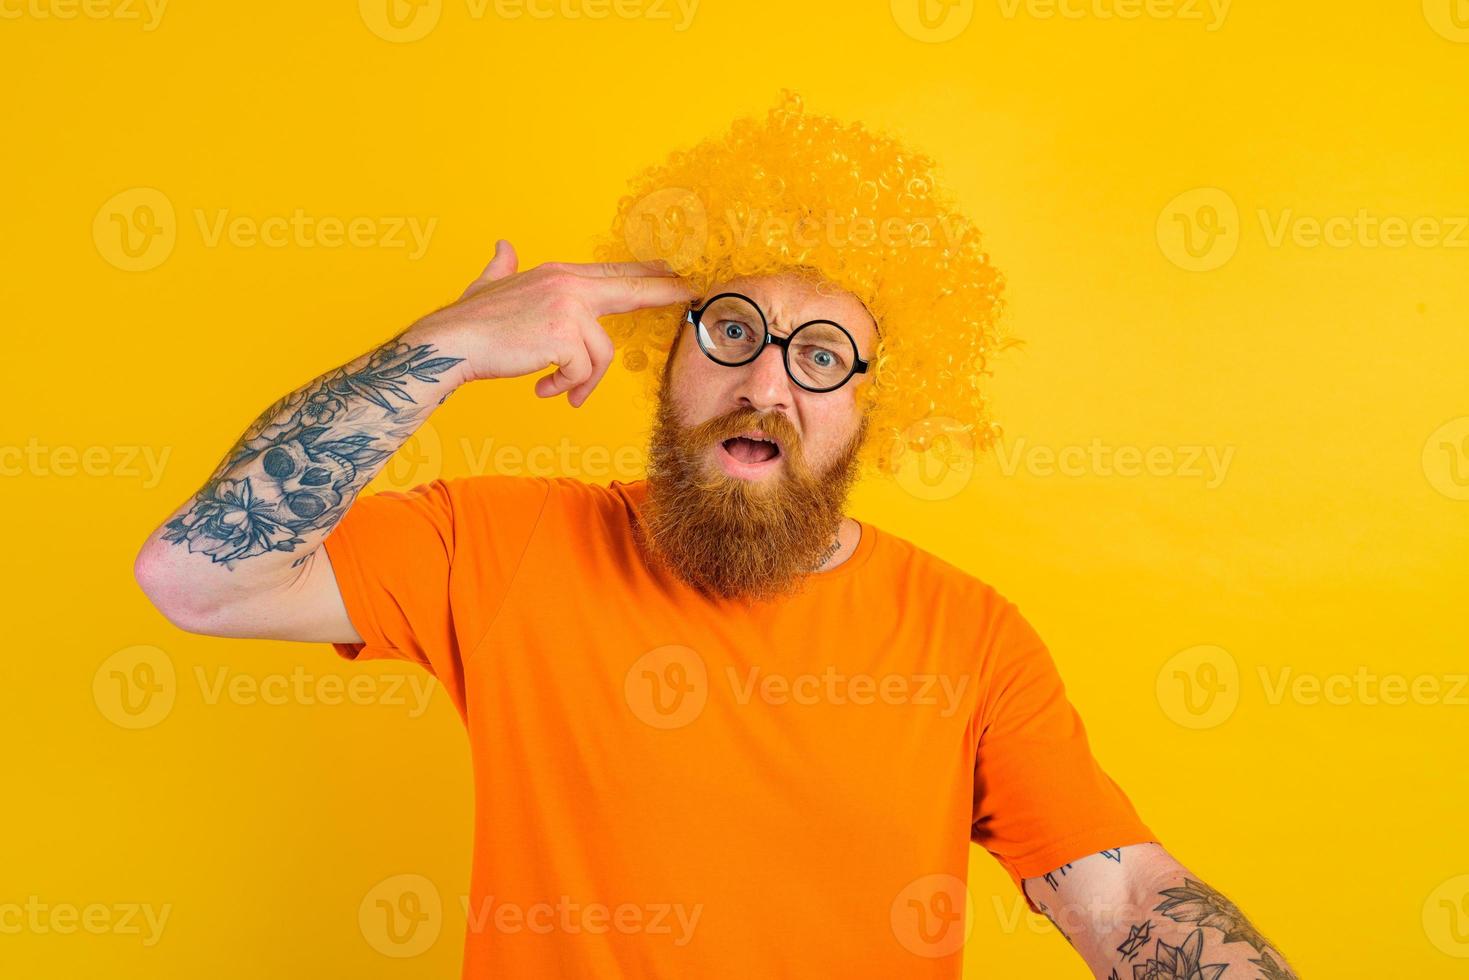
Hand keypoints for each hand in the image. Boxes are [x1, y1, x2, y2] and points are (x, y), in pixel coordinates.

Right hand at [413, 239, 694, 406]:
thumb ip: (502, 267)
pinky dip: (565, 387)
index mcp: (559, 274)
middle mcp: (569, 285)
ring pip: (601, 355)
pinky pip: (582, 372)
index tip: (674, 270)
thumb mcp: (490, 285)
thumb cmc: (469, 321)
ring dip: (582, 381)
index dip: (646, 271)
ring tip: (560, 391)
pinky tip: (543, 388)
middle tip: (691, 292)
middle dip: (665, 291)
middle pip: (630, 290)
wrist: (450, 342)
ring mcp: (569, 308)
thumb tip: (503, 246)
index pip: (613, 272)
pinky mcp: (565, 336)